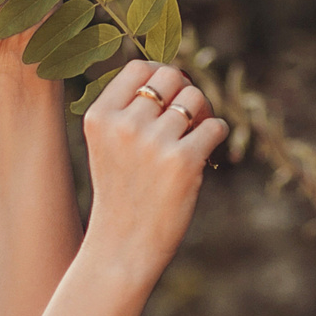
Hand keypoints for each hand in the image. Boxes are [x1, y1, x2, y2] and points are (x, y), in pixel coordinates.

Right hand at [79, 61, 226, 278]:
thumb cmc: (121, 195)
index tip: (167, 97)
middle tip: (188, 117)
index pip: (138, 68)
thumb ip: (129, 111)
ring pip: (195, 99)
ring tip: (196, 137)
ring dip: (202, 114)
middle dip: (184, 92)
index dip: (159, 76)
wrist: (123, 247)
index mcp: (99, 117)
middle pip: (171, 76)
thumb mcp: (108, 146)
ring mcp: (154, 143)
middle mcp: (124, 125)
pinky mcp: (183, 161)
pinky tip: (206, 154)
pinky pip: (215, 127)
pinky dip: (216, 136)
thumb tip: (174, 74)